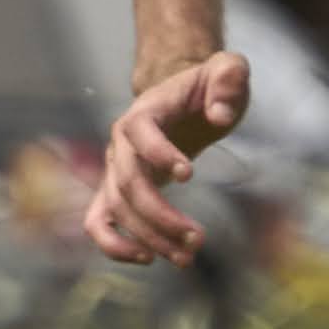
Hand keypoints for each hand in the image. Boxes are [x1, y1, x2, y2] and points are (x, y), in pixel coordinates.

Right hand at [83, 51, 248, 267]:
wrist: (181, 103)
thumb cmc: (205, 87)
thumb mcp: (226, 70)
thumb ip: (229, 77)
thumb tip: (219, 116)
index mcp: (142, 113)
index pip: (139, 133)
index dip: (158, 154)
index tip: (188, 175)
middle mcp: (119, 145)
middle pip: (127, 183)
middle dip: (159, 214)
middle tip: (197, 238)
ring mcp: (114, 172)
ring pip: (117, 210)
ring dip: (147, 237)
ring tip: (185, 257)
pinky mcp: (117, 194)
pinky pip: (100, 224)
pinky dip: (114, 245)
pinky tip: (148, 259)